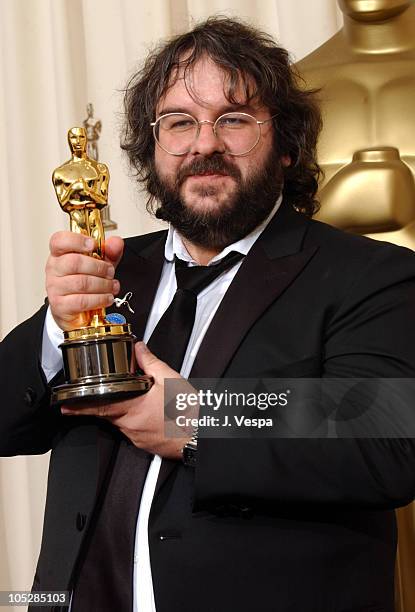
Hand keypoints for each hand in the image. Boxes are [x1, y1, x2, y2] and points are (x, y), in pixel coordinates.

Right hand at [46, 231, 123, 330]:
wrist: (75, 311)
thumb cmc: (84, 284)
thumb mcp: (99, 264)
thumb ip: (109, 252)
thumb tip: (116, 243)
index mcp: (60, 254)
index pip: (59, 241)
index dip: (76, 240)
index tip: (93, 244)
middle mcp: (54, 269)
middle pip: (75, 262)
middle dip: (99, 267)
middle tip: (110, 272)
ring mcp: (55, 288)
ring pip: (81, 283)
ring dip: (103, 284)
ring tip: (112, 286)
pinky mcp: (60, 306)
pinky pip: (82, 301)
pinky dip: (100, 299)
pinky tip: (107, 298)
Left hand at [60, 343, 196, 459]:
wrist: (202, 435)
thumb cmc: (188, 411)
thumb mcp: (170, 379)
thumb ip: (150, 362)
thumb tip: (138, 348)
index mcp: (133, 408)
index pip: (99, 406)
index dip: (80, 407)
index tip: (65, 407)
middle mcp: (130, 425)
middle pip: (109, 413)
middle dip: (102, 405)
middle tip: (95, 401)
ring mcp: (138, 437)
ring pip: (122, 422)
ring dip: (124, 412)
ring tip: (139, 403)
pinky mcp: (146, 444)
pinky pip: (134, 430)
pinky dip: (136, 421)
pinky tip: (150, 414)